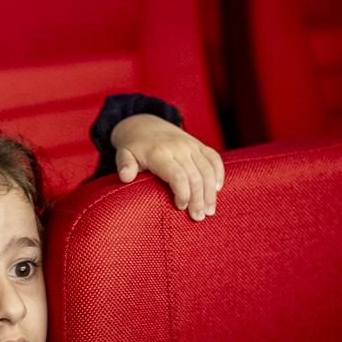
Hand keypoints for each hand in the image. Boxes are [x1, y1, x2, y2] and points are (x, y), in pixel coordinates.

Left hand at [110, 114, 224, 220]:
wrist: (144, 124)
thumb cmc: (133, 147)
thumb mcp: (123, 154)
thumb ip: (124, 165)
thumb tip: (125, 177)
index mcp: (159, 153)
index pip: (178, 176)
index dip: (183, 193)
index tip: (180, 207)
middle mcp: (178, 148)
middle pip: (195, 176)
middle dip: (199, 199)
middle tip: (198, 217)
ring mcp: (190, 145)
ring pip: (207, 169)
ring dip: (210, 192)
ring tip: (209, 210)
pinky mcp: (198, 144)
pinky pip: (214, 158)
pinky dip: (219, 173)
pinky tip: (217, 189)